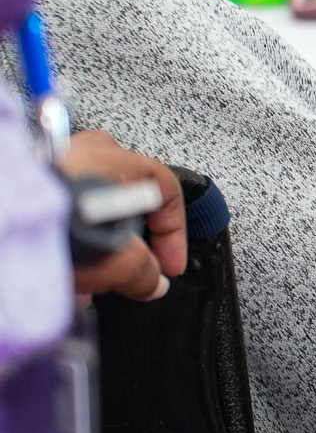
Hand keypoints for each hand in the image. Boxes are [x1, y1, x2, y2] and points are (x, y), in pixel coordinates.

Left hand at [58, 130, 186, 300]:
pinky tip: (55, 267)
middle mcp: (81, 150)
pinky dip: (63, 238)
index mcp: (114, 157)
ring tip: (83, 280)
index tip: (167, 264)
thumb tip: (150, 282)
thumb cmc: (50, 227)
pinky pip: (56, 209)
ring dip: (92, 245)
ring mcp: (48, 162)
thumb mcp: (116, 261)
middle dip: (126, 241)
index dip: (174, 233)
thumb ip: (144, 273)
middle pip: (123, 197)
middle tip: (123, 270)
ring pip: (85, 205)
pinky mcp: (23, 184)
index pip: (165, 190)